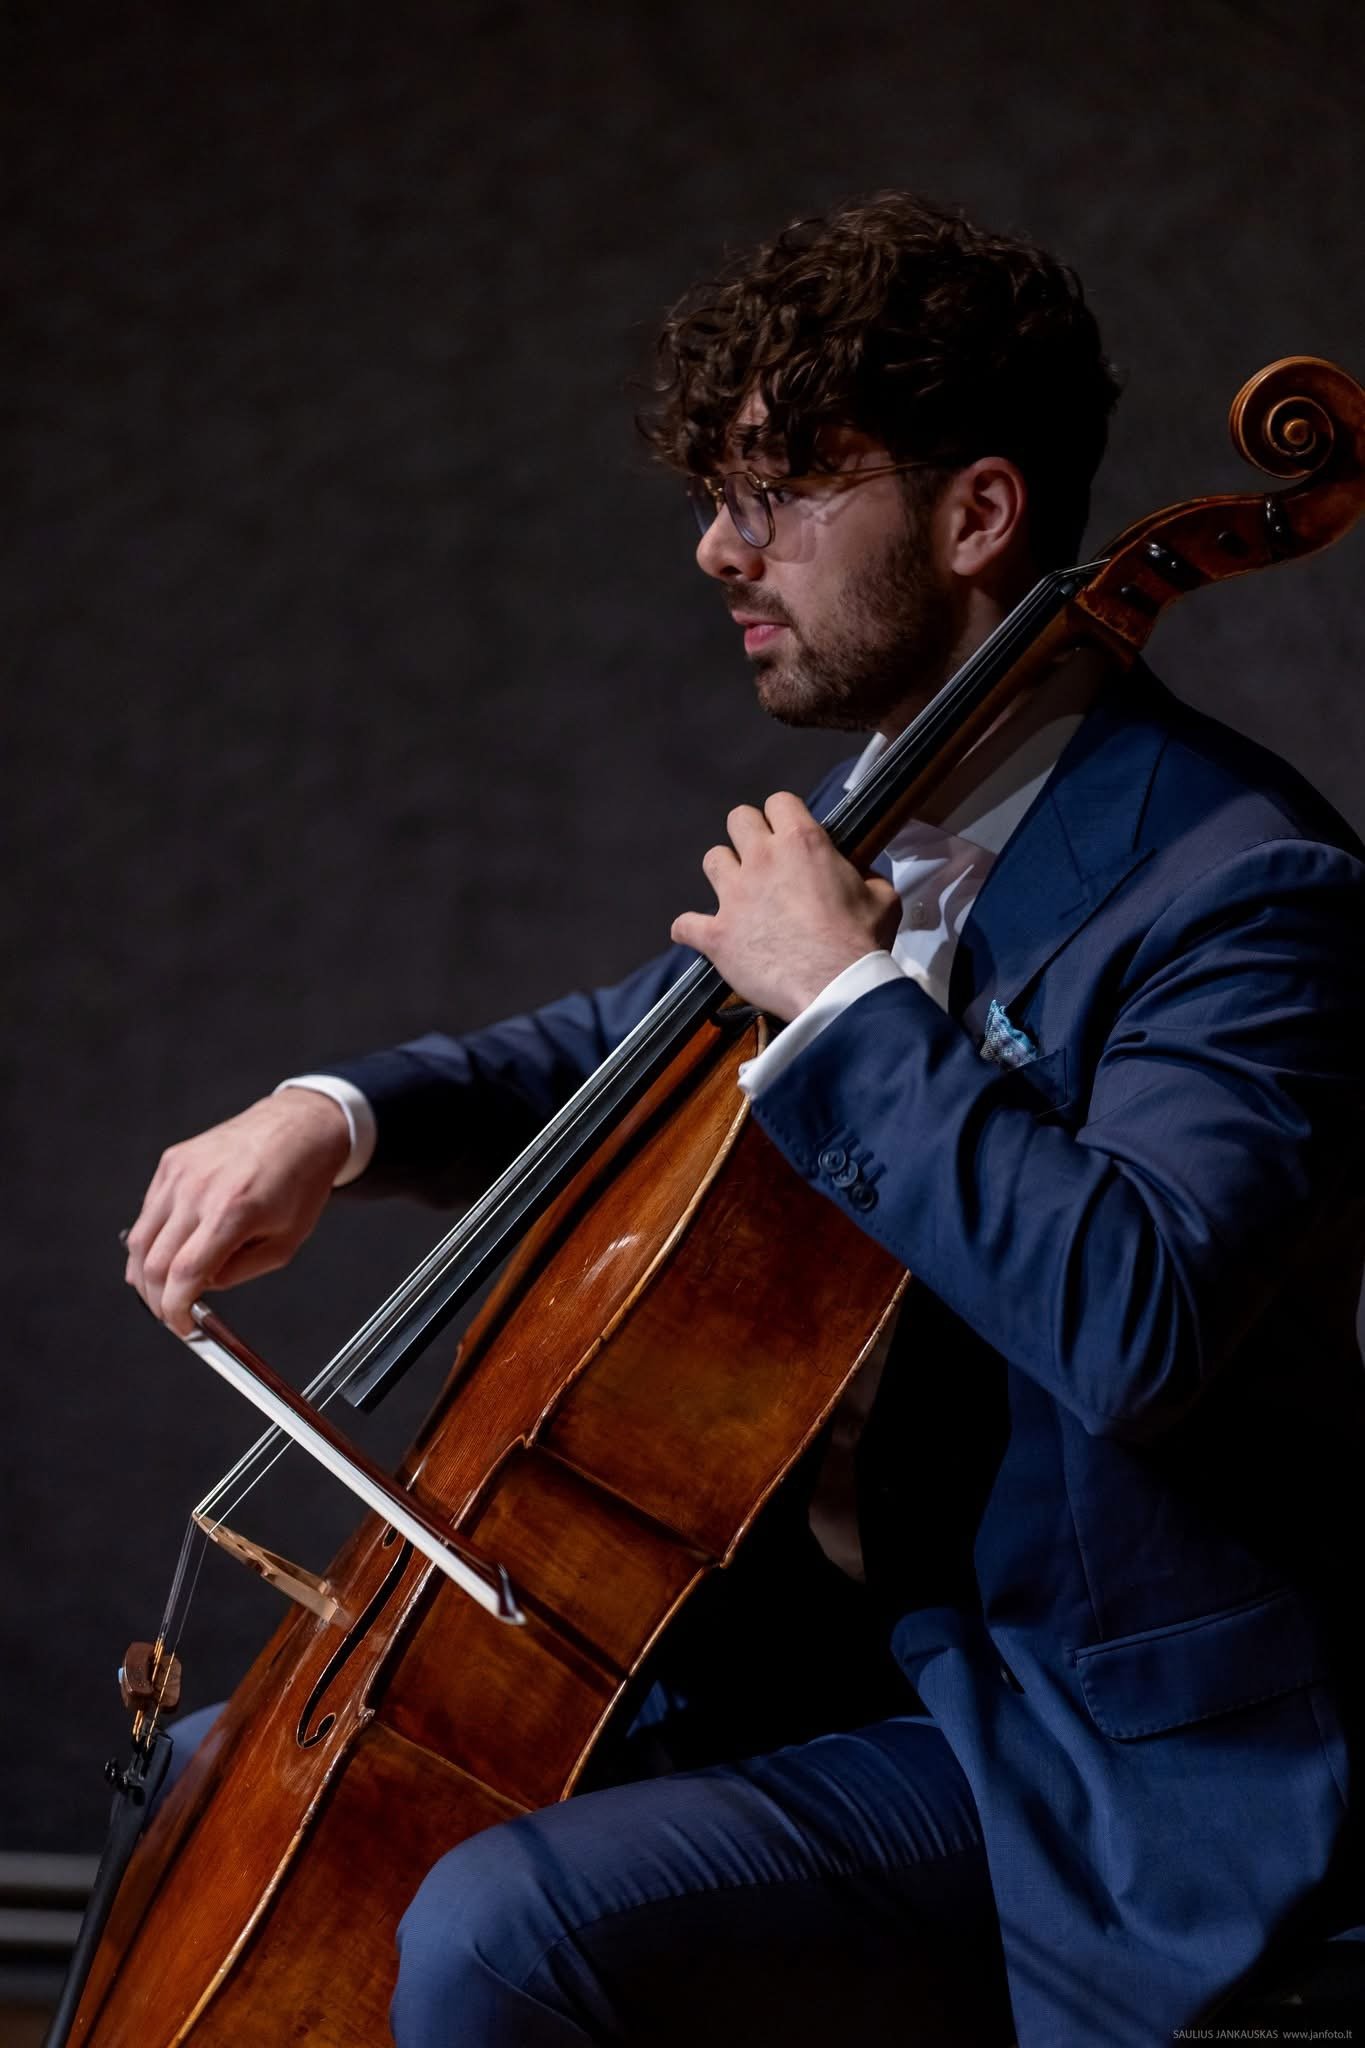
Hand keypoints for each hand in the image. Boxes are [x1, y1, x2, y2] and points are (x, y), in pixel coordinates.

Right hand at [124, 1091, 351, 1334]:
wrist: (297, 1128)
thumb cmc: (300, 1181)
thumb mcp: (286, 1243)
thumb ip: (240, 1272)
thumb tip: (202, 1287)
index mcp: (233, 1211)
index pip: (183, 1274)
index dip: (175, 1310)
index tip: (181, 1325)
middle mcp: (199, 1189)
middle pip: (152, 1263)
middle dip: (157, 1299)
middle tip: (171, 1313)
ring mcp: (180, 1173)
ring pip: (140, 1239)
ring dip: (145, 1273)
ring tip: (165, 1288)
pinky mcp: (172, 1162)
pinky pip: (148, 1212)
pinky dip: (150, 1240)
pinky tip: (167, 1251)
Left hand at [670, 792, 901, 1020]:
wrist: (834, 987)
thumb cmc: (862, 942)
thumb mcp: (883, 898)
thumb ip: (867, 876)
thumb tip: (860, 874)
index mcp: (802, 843)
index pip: (779, 802)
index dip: (784, 817)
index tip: (790, 837)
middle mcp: (762, 859)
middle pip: (738, 819)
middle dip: (749, 835)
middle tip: (764, 862)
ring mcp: (733, 896)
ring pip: (712, 860)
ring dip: (724, 874)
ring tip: (739, 895)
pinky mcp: (716, 934)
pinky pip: (685, 924)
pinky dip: (692, 930)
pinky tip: (702, 935)